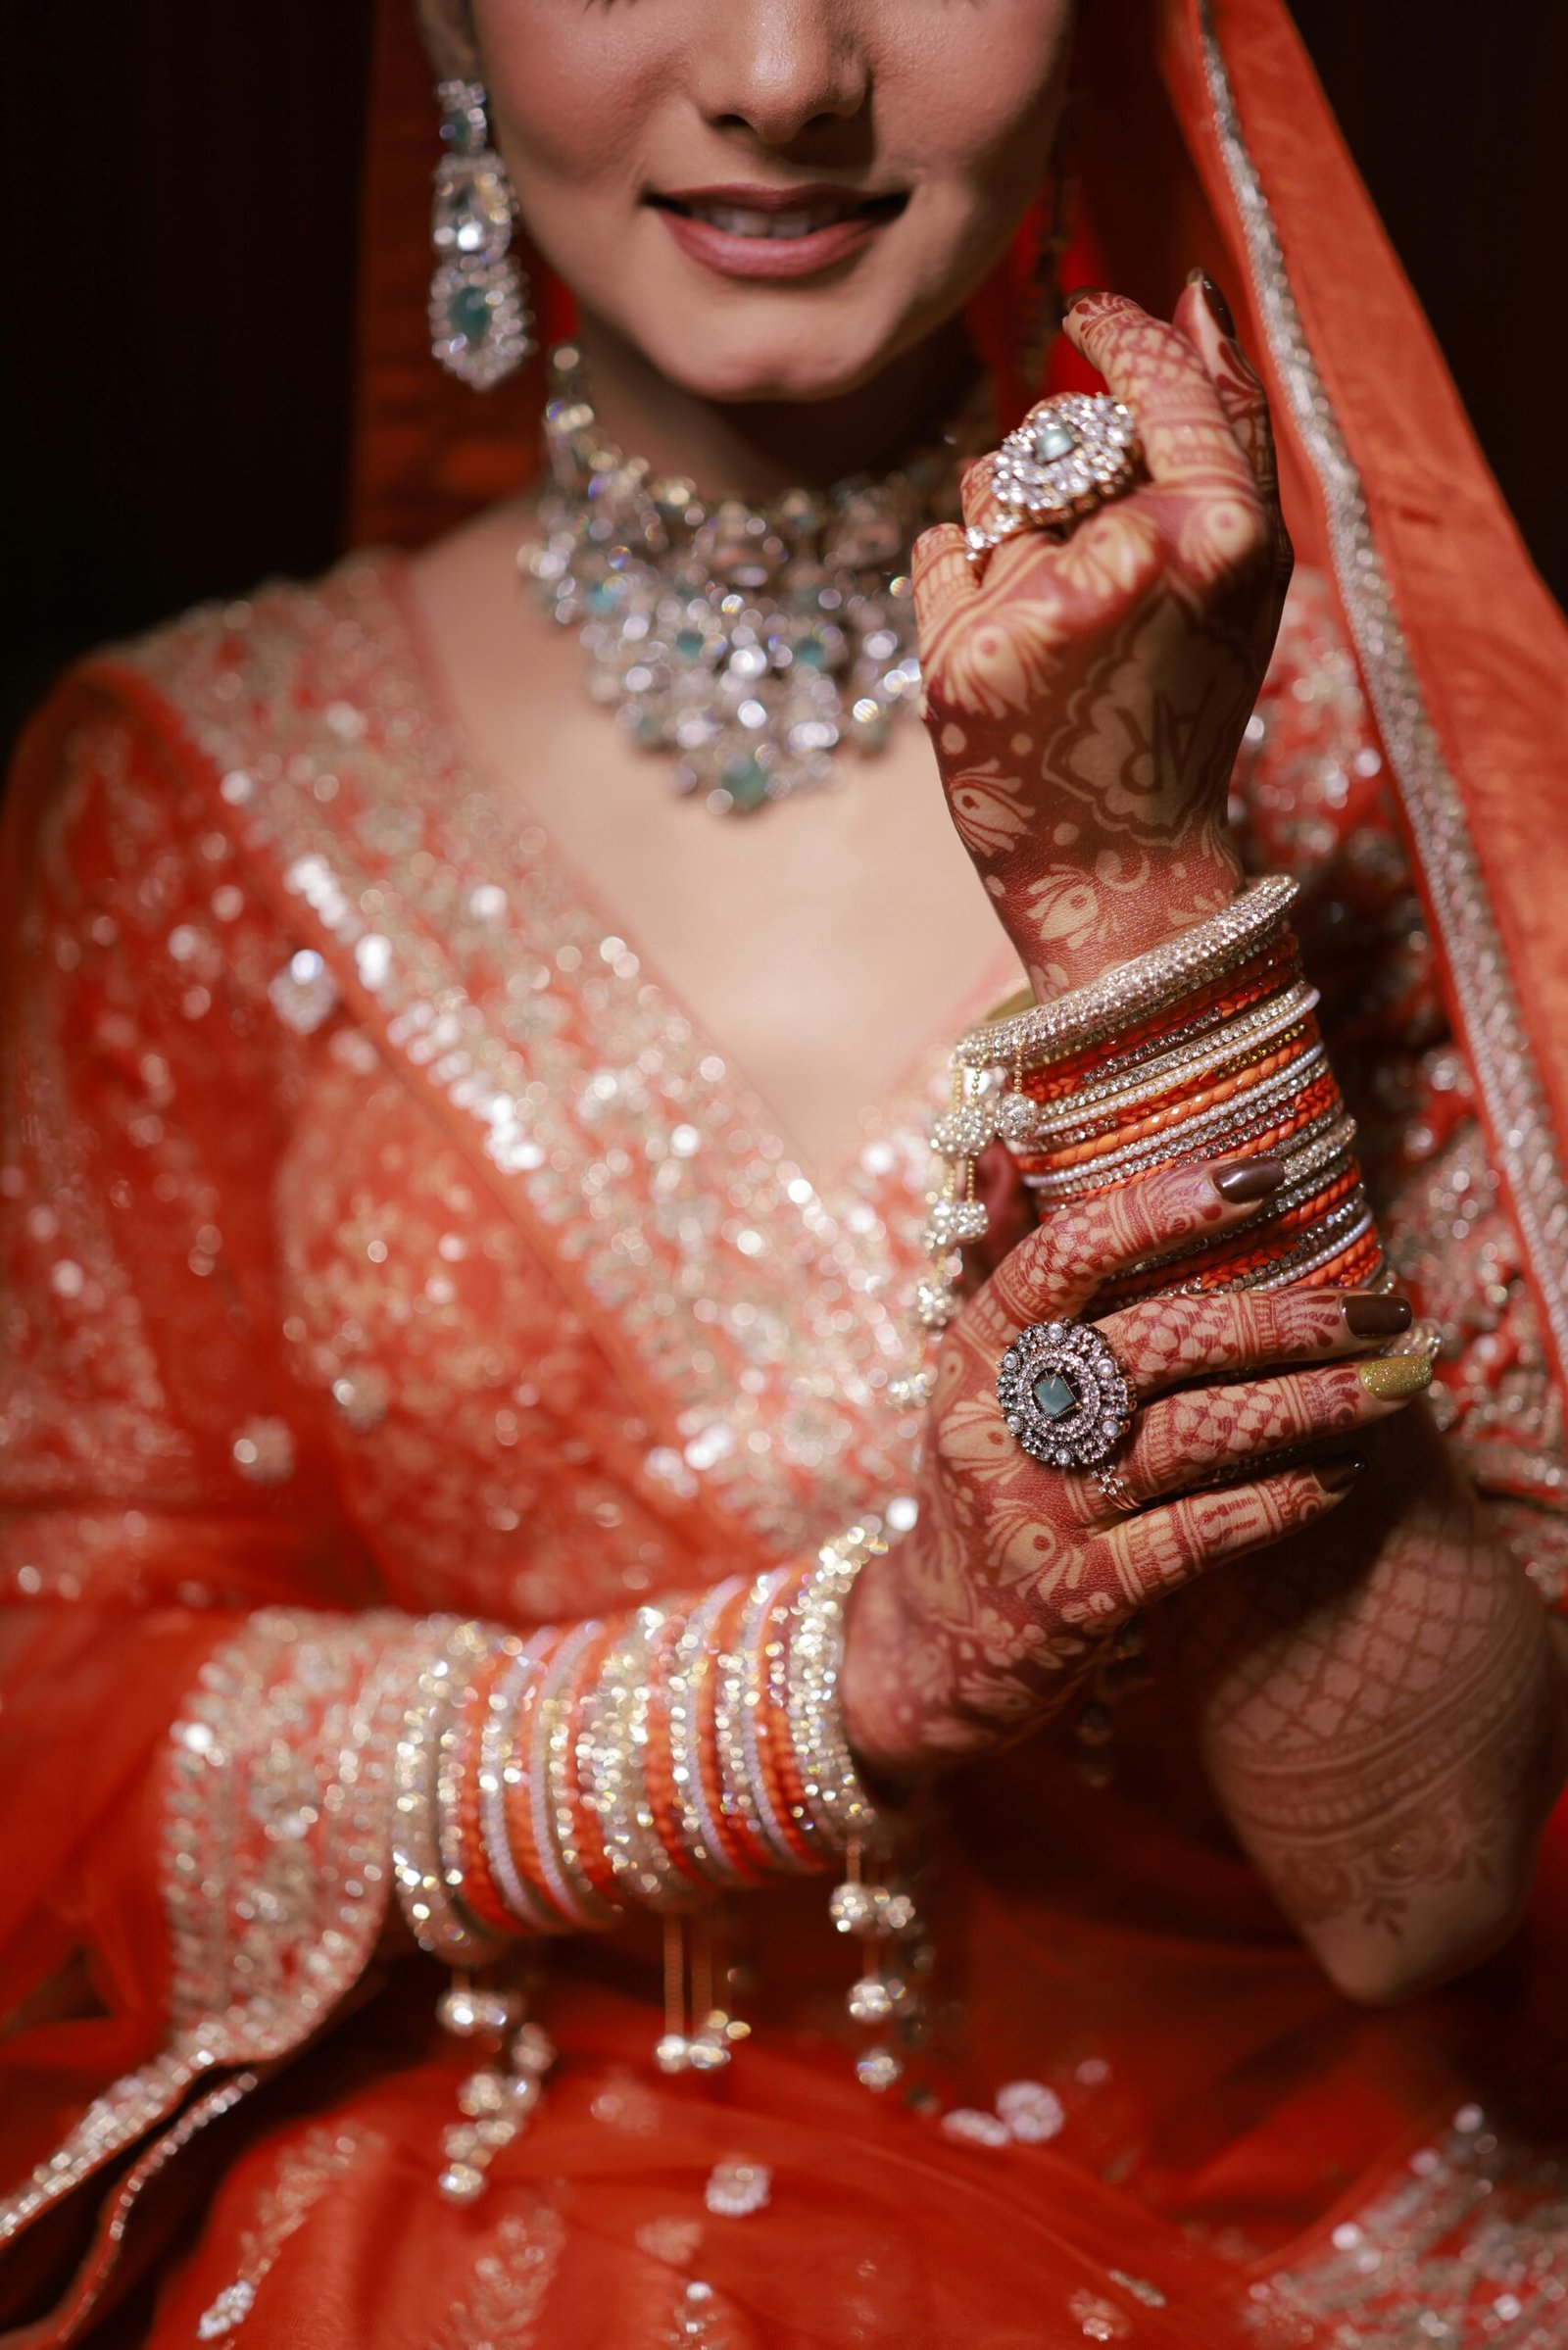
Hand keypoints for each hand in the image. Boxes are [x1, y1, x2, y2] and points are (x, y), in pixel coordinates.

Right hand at [840, 1155, 1428, 1777]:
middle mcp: (996, 1422)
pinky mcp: (1075, 1596)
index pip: (1064, 1254)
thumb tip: (1003, 1147)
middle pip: (1155, 1345)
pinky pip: (1195, 1537)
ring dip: (1305, 1405)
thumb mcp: (972, 1372)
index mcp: (974, 1349)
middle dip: (1282, 1321)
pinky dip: (1276, 1503)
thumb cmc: (984, 1480)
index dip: (1162, 1208)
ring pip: (1190, 1437)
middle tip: (1380, 1309)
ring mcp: (1034, 1512)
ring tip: (1390, 1385)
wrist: (933, 1643)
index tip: (1266, 1177)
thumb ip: (1003, 1261)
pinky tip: (1340, 1477)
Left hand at [912, 279, 1290, 994]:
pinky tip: (1004, 648)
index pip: (1156, 379)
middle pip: (1066, 436)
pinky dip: (959, 580)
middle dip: (1067, 476)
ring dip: (1008, 523)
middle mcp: (1131, 557)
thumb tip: (1192, 296)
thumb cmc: (1183, 706)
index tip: (1088, 306)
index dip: (1120, 333)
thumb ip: (1225, 437)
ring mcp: (1039, 606)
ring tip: (1054, 616)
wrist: (1123, 866)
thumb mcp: (1243, 577)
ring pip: (990, 481)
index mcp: (1222, 531)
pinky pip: (939, 544)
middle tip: (1099, 574)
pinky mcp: (962, 654)